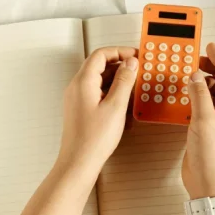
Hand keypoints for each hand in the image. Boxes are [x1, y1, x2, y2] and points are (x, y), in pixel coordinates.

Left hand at [58, 47, 138, 170]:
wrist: (78, 163)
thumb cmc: (93, 139)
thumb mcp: (116, 106)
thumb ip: (124, 81)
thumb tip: (131, 63)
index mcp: (83, 82)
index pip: (100, 55)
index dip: (119, 51)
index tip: (135, 55)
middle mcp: (77, 87)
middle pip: (99, 65)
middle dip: (120, 64)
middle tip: (137, 69)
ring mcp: (77, 98)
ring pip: (99, 79)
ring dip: (117, 79)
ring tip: (134, 86)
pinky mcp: (81, 108)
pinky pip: (97, 91)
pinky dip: (111, 91)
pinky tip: (123, 102)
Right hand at [182, 43, 214, 199]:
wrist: (207, 184)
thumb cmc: (212, 158)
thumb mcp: (204, 122)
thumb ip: (199, 96)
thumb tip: (194, 77)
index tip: (210, 47)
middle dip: (210, 68)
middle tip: (195, 57)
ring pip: (211, 92)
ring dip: (200, 81)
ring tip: (187, 72)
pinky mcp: (205, 127)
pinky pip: (201, 104)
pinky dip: (193, 95)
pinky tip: (183, 93)